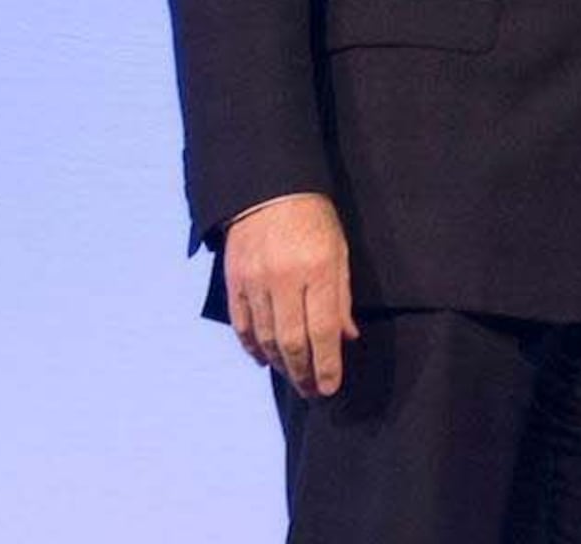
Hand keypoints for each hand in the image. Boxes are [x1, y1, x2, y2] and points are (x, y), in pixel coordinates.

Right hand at [221, 192, 356, 396]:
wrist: (269, 188)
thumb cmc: (314, 219)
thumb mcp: (339, 252)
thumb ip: (341, 297)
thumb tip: (346, 338)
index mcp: (318, 270)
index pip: (322, 331)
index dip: (326, 365)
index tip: (329, 387)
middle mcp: (285, 279)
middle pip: (291, 342)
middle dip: (303, 373)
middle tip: (311, 392)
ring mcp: (255, 281)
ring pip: (265, 338)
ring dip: (280, 365)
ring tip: (292, 377)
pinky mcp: (234, 281)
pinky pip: (242, 325)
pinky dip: (252, 347)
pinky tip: (264, 359)